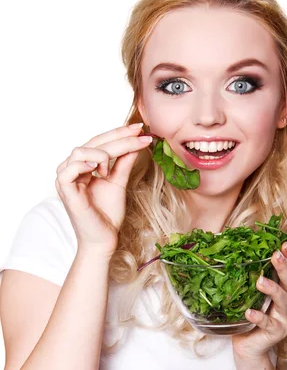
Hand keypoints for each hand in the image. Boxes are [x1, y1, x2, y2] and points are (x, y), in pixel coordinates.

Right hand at [55, 123, 152, 256]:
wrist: (104, 239)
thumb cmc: (108, 214)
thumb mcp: (119, 182)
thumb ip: (124, 162)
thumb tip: (136, 142)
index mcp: (83, 166)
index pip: (99, 143)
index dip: (119, 134)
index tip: (140, 129)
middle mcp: (71, 169)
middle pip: (92, 142)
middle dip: (118, 136)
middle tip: (140, 133)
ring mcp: (65, 178)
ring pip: (81, 150)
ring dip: (103, 152)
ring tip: (113, 165)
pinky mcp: (63, 188)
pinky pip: (70, 167)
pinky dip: (87, 162)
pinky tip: (101, 168)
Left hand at [232, 242, 286, 361]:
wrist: (248, 347)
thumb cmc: (248, 318)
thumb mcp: (249, 295)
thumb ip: (248, 280)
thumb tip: (234, 254)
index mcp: (282, 292)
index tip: (284, 244)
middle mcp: (286, 303)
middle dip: (284, 267)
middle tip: (275, 255)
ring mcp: (283, 318)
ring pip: (282, 301)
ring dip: (272, 289)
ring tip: (260, 280)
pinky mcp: (275, 332)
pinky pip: (267, 323)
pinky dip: (258, 317)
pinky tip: (249, 312)